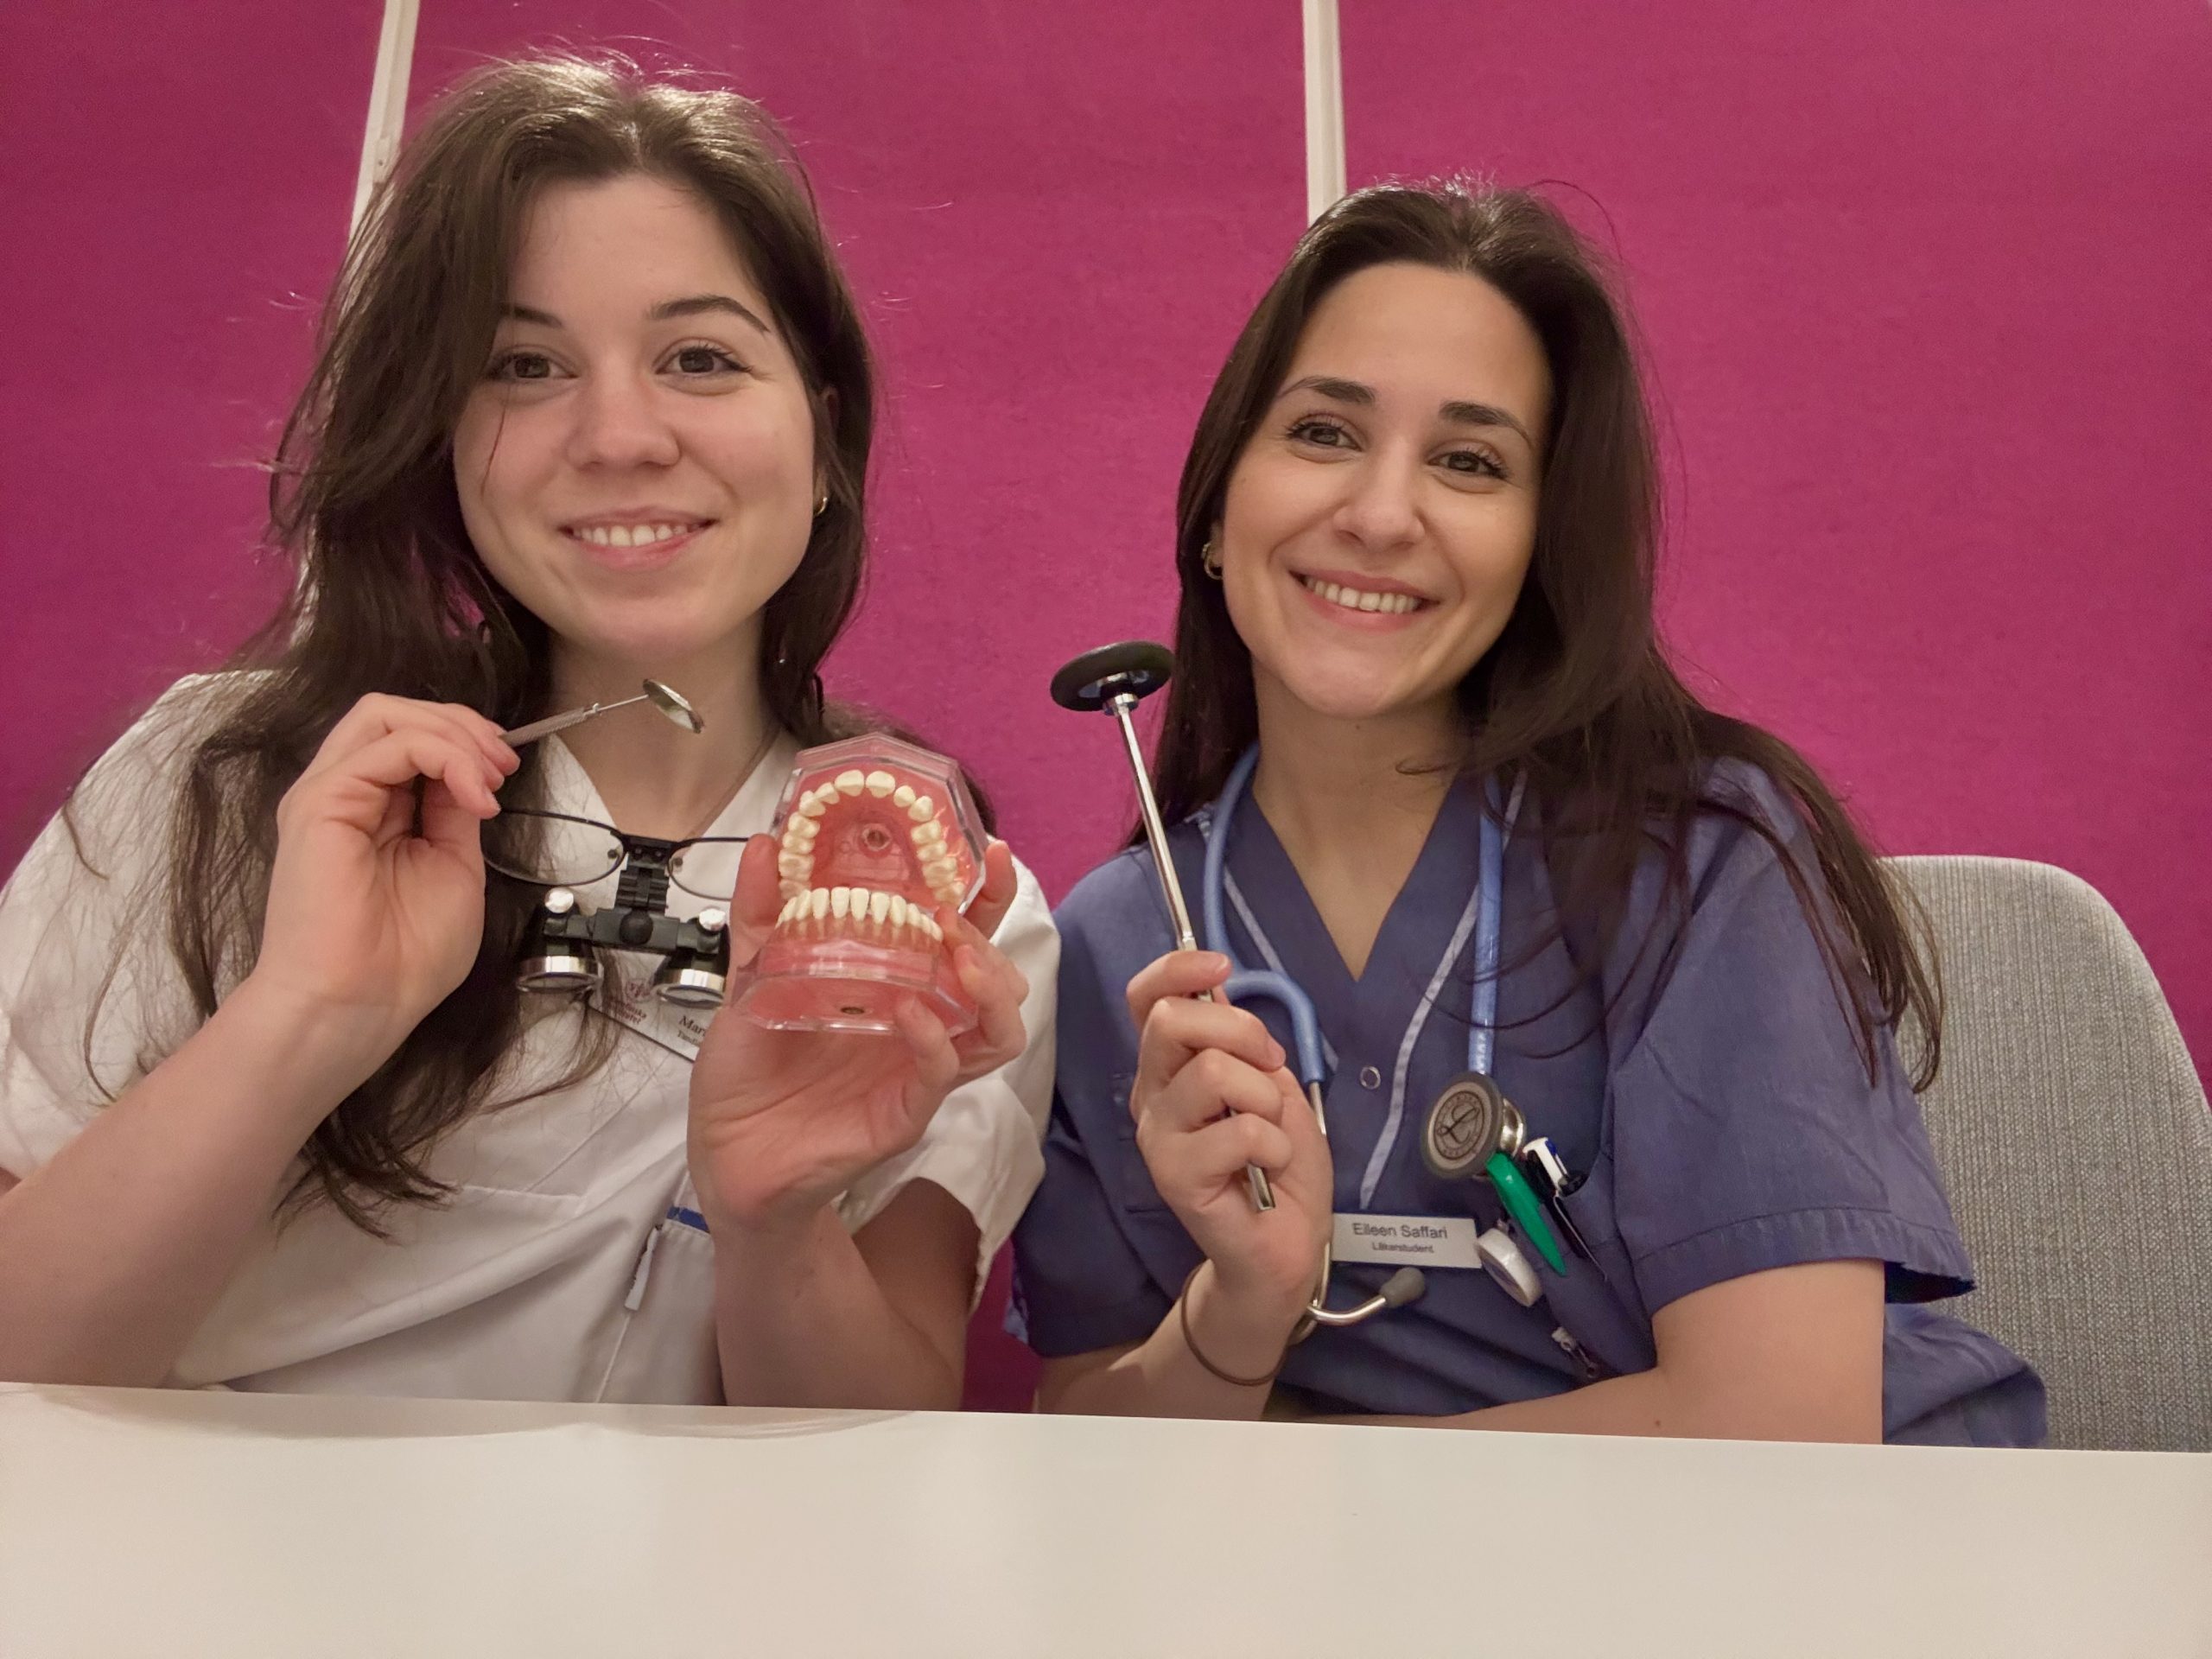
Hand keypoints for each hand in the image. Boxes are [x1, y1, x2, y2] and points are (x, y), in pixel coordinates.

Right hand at [246, 694, 515, 1077]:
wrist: (359, 1006)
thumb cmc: (405, 958)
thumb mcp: (454, 867)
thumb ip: (456, 815)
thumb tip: (475, 775)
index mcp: (373, 809)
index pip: (411, 739)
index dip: (465, 740)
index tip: (507, 769)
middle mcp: (345, 793)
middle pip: (393, 713)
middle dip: (461, 725)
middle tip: (504, 763)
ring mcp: (328, 794)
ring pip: (384, 714)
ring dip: (453, 734)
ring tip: (491, 776)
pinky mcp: (321, 802)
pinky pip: (387, 745)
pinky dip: (443, 756)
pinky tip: (474, 796)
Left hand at [686, 836, 1031, 1234]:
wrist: (722, 1150)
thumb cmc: (748, 1068)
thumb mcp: (750, 978)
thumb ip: (763, 913)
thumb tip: (769, 844)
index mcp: (895, 984)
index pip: (964, 935)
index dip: (989, 896)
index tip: (993, 854)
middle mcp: (919, 1025)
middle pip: (997, 980)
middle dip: (989, 939)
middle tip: (951, 915)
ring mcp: (915, 1070)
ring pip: (997, 1033)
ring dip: (989, 990)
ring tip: (957, 958)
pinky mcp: (902, 1113)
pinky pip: (941, 1076)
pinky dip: (934, 1042)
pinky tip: (910, 1014)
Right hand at [1126, 950, 1331, 1328]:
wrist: (1284, 1246)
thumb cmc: (1278, 1166)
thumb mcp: (1273, 1087)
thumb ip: (1244, 1045)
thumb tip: (1222, 993)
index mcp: (1171, 1068)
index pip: (1146, 999)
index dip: (1176, 968)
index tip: (1221, 964)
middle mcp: (1153, 1096)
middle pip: (1173, 1021)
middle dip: (1240, 1030)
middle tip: (1269, 1066)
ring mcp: (1159, 1138)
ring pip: (1211, 1072)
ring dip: (1265, 1098)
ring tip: (1271, 1133)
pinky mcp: (1175, 1177)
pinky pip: (1239, 1131)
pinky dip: (1274, 1144)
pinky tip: (1269, 1169)